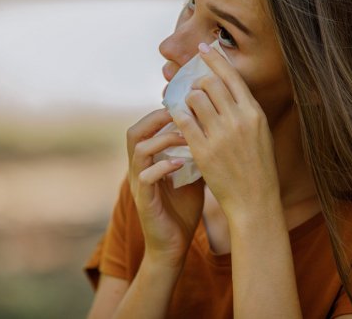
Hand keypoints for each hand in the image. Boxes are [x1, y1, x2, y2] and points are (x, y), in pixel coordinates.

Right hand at [126, 109, 204, 268]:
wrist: (174, 245)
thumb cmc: (183, 210)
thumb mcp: (193, 176)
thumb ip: (197, 154)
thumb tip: (216, 131)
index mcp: (148, 161)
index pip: (145, 127)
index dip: (160, 113)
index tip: (184, 105)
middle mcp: (138, 169)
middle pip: (134, 132)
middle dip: (156, 119)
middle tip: (181, 113)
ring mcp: (138, 185)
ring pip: (139, 150)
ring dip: (163, 140)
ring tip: (186, 137)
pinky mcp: (143, 201)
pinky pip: (145, 177)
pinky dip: (163, 167)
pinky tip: (182, 163)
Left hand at [172, 44, 280, 223]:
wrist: (254, 200)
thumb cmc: (259, 167)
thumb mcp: (261, 133)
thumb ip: (246, 110)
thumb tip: (229, 88)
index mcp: (254, 113)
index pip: (231, 76)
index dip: (215, 59)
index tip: (203, 48)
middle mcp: (238, 120)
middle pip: (209, 83)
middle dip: (198, 82)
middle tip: (194, 88)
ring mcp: (220, 135)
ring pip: (194, 99)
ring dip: (187, 99)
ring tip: (188, 107)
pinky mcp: (202, 150)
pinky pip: (183, 121)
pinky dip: (178, 116)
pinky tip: (178, 118)